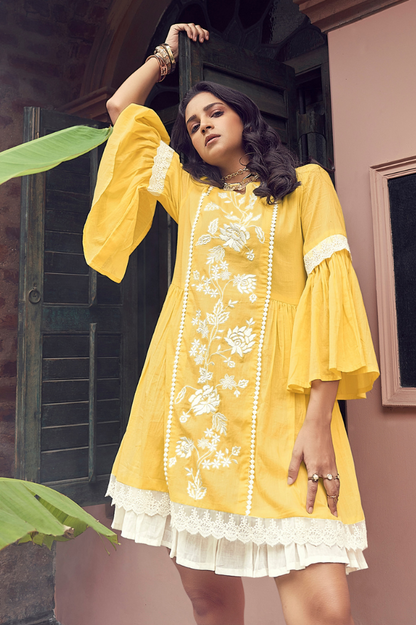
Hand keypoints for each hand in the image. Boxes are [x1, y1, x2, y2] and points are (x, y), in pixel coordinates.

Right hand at [165, 23, 208, 59]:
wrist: (171, 55)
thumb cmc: (179, 54)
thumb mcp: (192, 48)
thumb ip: (197, 43)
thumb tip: (206, 41)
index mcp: (191, 35)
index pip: (199, 30)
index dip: (204, 33)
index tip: (207, 39)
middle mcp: (186, 31)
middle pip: (197, 27)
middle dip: (201, 33)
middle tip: (201, 40)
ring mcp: (181, 28)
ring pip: (192, 25)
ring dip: (195, 32)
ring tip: (194, 40)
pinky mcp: (176, 27)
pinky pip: (186, 26)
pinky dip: (189, 31)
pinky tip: (190, 37)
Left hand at [287, 380, 339, 516]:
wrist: (319, 425)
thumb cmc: (306, 437)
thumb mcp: (296, 452)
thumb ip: (293, 468)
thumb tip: (290, 482)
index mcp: (314, 467)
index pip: (312, 488)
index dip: (310, 500)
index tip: (309, 510)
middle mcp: (325, 468)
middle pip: (331, 490)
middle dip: (332, 503)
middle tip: (334, 514)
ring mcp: (331, 464)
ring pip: (337, 484)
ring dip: (337, 496)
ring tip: (336, 505)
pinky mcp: (334, 460)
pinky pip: (338, 477)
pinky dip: (338, 486)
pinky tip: (336, 489)